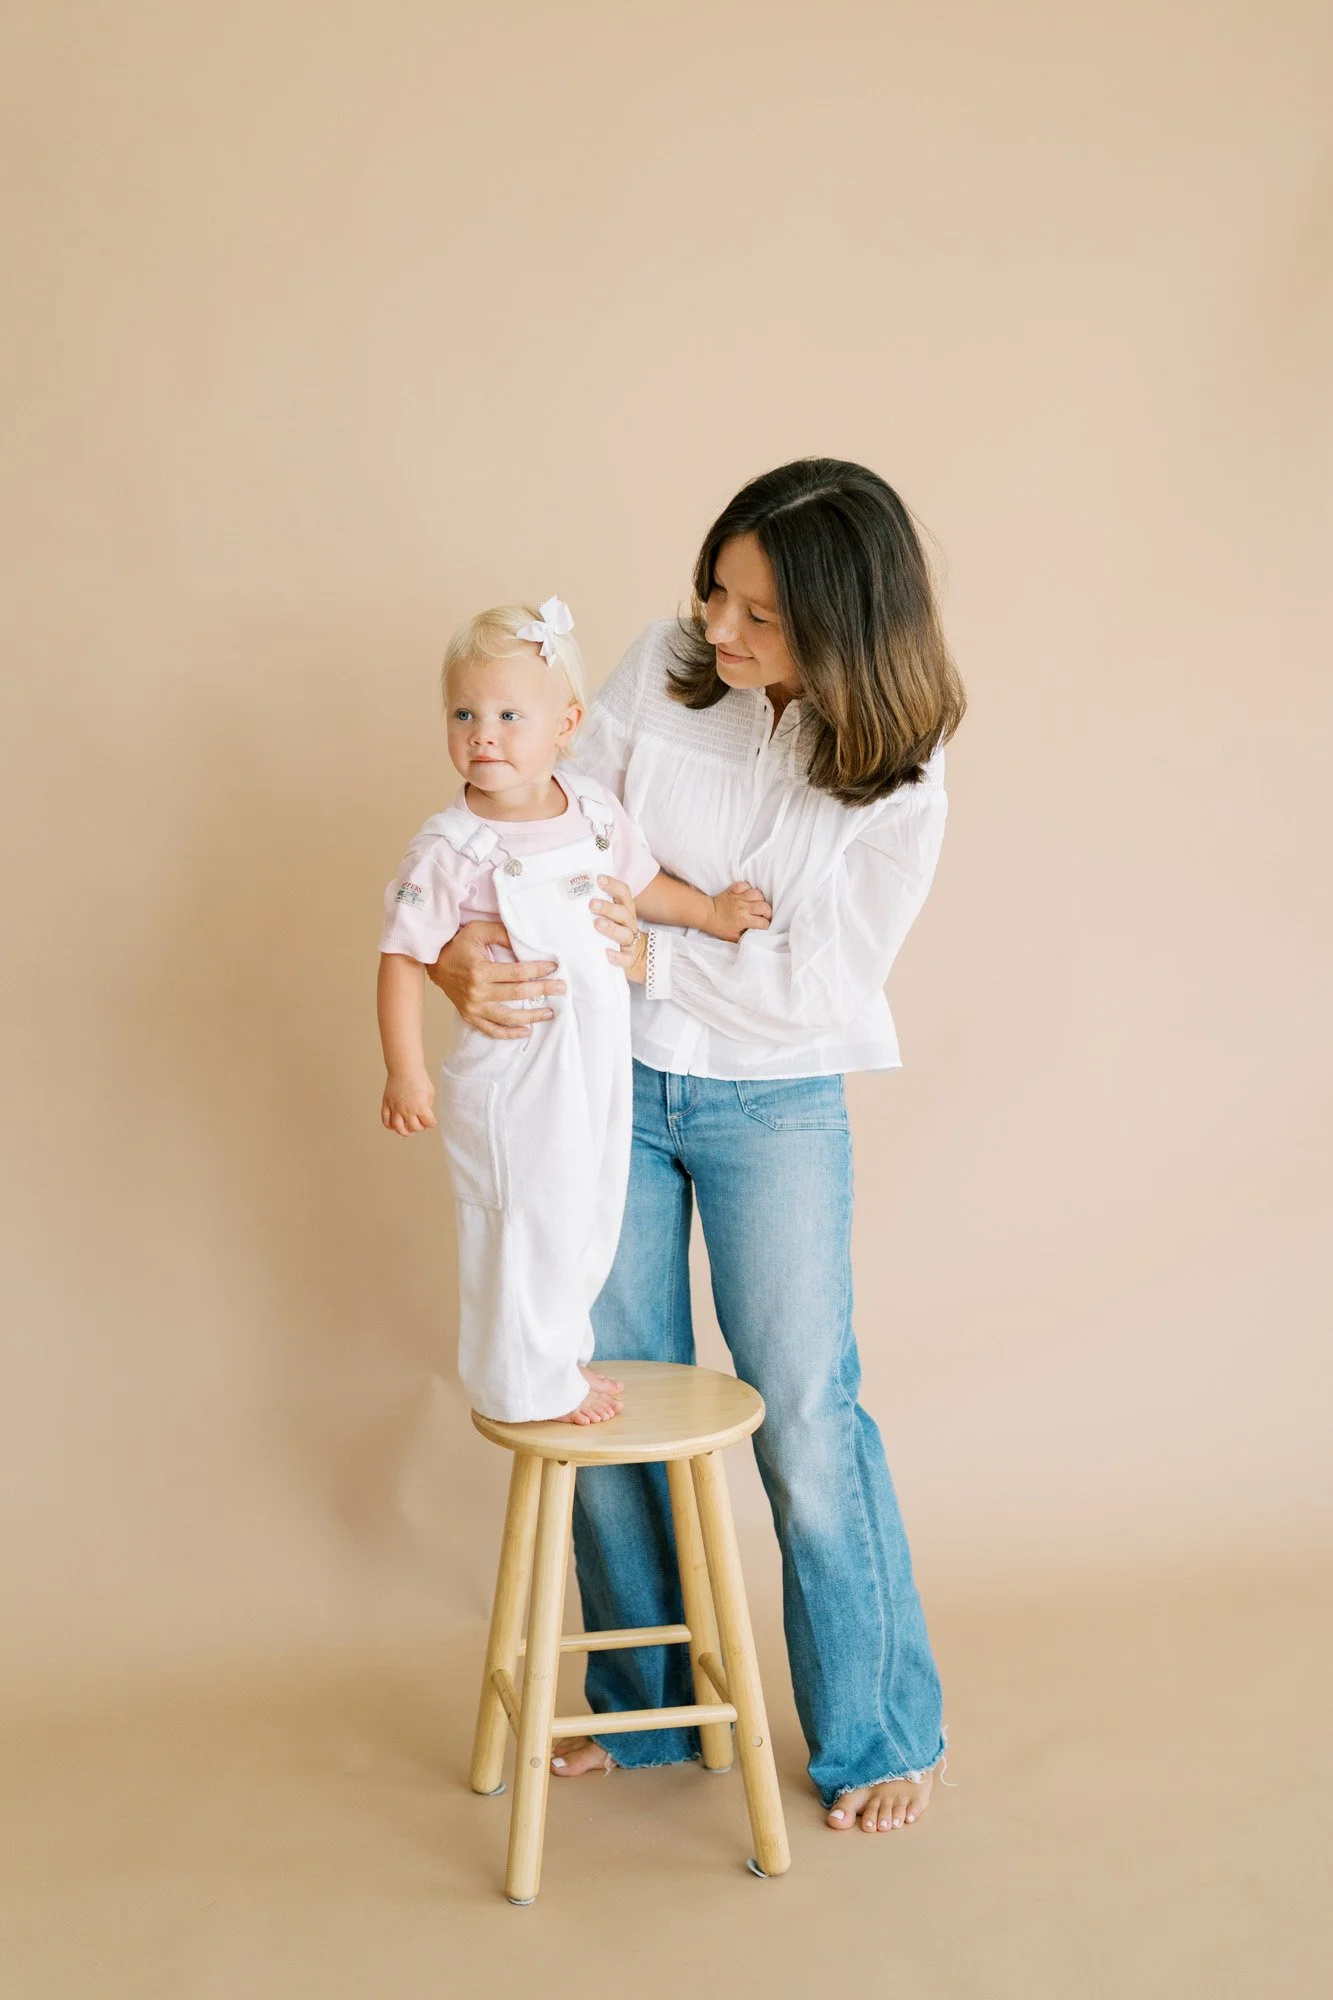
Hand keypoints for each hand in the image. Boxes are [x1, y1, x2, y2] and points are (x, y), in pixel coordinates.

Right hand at [381, 1069, 436, 1136]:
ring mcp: (395, 1108)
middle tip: (420, 1123)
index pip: (428, 1123)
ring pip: (398, 1128)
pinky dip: (389, 1125)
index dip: (432, 1123)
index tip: (431, 1121)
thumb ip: (428, 1106)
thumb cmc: (419, 1078)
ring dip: (404, 1132)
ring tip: (408, 1130)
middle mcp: (407, 1110)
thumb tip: (425, 1114)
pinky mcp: (387, 1104)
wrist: (404, 1068)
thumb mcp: (430, 1092)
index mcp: (421, 1107)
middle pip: (414, 1128)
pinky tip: (394, 1125)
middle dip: (419, 1127)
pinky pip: (385, 1120)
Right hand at [427, 920, 565, 1040]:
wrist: (434, 962)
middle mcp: (477, 992)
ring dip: (531, 1016)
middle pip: (517, 994)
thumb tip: (526, 944)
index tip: (554, 967)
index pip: (516, 972)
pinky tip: (526, 1031)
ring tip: (550, 1013)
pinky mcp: (470, 1016)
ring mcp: (473, 1007)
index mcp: (480, 970)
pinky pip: (491, 1030)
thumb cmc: (458, 945)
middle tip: (561, 988)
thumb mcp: (478, 930)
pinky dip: (509, 1034)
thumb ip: (502, 934)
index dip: (537, 969)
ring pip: (507, 1017)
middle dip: (542, 990)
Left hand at [590, 877, 644, 976]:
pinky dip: (617, 956)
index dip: (613, 885)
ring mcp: (630, 940)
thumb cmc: (614, 928)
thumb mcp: (609, 914)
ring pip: (624, 934)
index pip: (623, 892)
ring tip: (597, 924)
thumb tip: (570, 888)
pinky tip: (607, 953)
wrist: (633, 954)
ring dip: (611, 928)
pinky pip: (625, 958)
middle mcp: (629, 922)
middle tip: (592, 904)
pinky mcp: (628, 958)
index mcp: (624, 908)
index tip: (599, 879)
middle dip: (608, 907)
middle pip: (623, 912)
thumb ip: (596, 902)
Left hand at [706, 881, 771, 941]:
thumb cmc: (719, 927)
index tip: (764, 926)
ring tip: (757, 905)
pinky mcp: (734, 890)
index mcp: (743, 920)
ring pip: (757, 894)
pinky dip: (749, 889)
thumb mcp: (733, 937)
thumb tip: (756, 935)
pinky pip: (746, 885)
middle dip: (768, 913)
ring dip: (760, 900)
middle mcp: (743, 907)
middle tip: (764, 916)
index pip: (763, 922)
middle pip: (764, 907)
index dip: (766, 925)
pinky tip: (748, 895)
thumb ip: (745, 937)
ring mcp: (739, 897)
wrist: (707, 914)